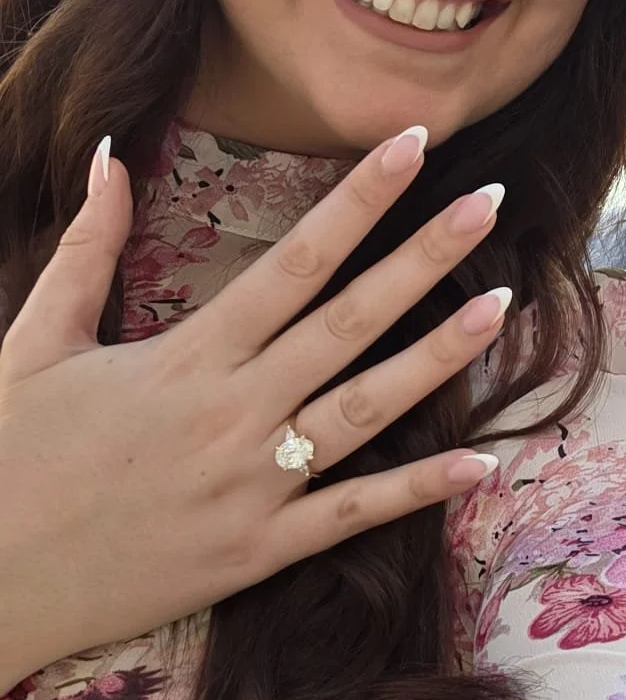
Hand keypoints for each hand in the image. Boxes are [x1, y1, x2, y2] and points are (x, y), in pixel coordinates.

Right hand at [0, 128, 508, 690]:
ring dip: (439, 359)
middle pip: (348, 322)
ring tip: (502, 307)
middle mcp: (232, 413)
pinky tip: (481, 461)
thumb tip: (108, 153)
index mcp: (186, 356)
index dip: (357, 199)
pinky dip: (417, 491)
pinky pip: (349, 517)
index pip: (293, 260)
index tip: (413, 144)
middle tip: (490, 203)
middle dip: (423, 257)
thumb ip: (86, 247)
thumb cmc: (9, 454)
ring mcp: (251, 487)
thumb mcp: (34, 340)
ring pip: (365, 410)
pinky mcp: (254, 555)